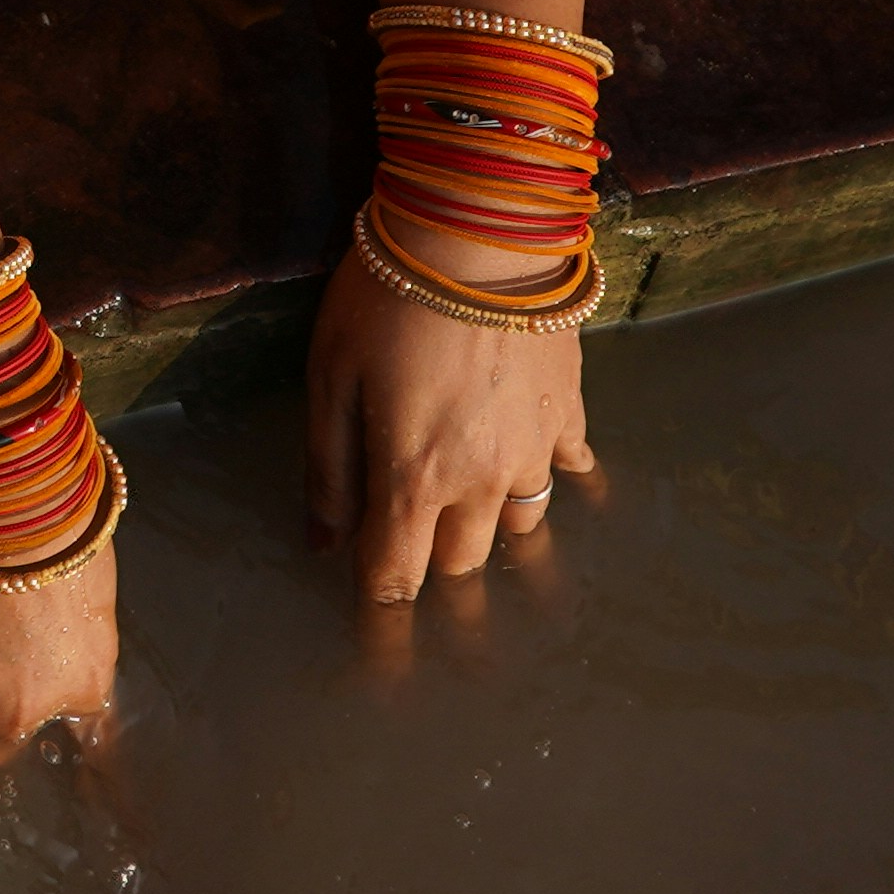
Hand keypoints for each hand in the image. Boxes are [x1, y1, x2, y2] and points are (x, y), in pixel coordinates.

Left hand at [306, 253, 592, 602]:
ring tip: (489, 551)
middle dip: (436, 581)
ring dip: (497, 541)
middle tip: (422, 587)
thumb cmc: (386, 296)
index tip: (380, 665)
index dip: (383, 624)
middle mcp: (482, 481)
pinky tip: (561, 484)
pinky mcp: (569, 409)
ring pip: (521, 527)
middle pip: (460, 563)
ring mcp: (534, 448)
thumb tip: (323, 545)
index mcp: (412, 479)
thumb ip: (328, 467)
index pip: (396, 580)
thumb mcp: (330, 377)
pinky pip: (571, 467)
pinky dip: (561, 483)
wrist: (480, 229)